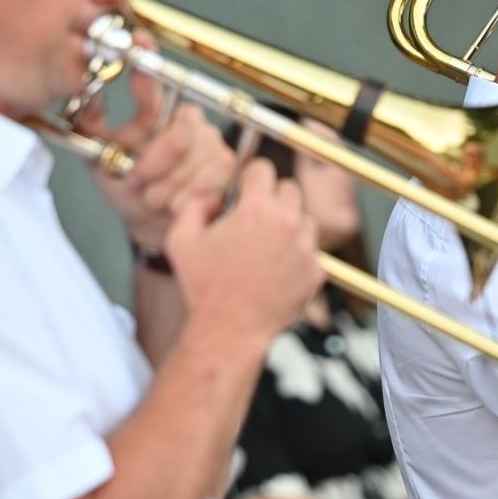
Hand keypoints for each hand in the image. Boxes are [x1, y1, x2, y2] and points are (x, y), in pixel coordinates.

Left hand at [77, 67, 234, 249]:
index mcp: (161, 112)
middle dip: (152, 164)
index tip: (138, 40)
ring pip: (190, 167)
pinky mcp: (228, 171)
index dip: (146, 61)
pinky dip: (183, 201)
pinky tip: (173, 204)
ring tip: (153, 197)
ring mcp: (213, 145)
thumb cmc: (130, 187)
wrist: (154, 223)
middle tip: (136, 179)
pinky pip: (204, 185)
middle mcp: (191, 122)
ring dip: (164, 189)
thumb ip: (92, 125)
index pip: (154, 83)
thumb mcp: (101, 156)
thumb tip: (86, 94)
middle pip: (177, 137)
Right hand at [166, 159, 323, 341]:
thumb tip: (213, 197)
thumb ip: (195, 205)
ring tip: (265, 247)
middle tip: (255, 217)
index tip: (246, 187)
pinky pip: (311, 252)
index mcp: (257, 208)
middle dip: (273, 198)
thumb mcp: (181, 239)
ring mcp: (307, 248)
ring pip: (305, 220)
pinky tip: (275, 270)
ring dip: (289, 226)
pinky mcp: (316, 272)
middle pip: (290, 188)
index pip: (263, 169)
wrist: (230, 330)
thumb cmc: (204, 287)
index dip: (250, 176)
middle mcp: (288, 223)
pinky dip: (298, 256)